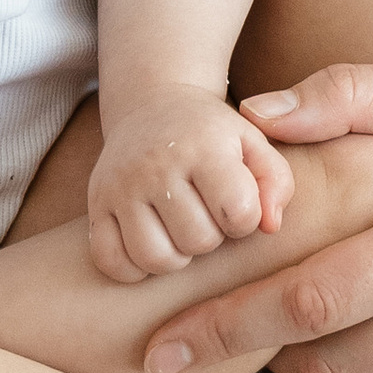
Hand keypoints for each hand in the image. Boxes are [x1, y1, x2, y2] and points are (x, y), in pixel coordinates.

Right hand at [86, 87, 295, 280]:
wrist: (154, 106)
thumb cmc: (213, 136)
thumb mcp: (254, 144)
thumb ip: (277, 183)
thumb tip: (270, 227)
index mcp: (204, 145)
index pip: (238, 211)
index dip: (245, 220)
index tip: (237, 205)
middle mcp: (157, 163)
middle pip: (198, 241)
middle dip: (211, 238)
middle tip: (206, 215)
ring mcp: (120, 184)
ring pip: (155, 258)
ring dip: (176, 256)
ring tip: (180, 231)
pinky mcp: (95, 203)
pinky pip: (112, 262)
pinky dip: (134, 267)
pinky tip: (151, 242)